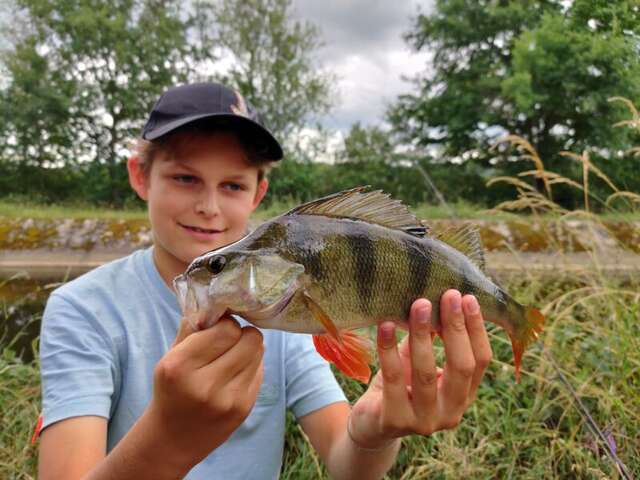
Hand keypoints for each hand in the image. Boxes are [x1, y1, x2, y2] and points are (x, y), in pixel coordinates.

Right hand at [147, 315, 263, 466]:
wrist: (172, 438)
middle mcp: (204, 385)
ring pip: (259, 353)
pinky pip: (260, 371)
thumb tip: (219, 298)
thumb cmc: (172, 387)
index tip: (217, 329)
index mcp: (179, 366)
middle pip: (249, 339)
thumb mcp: (171, 355)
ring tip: (231, 357)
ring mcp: (227, 400)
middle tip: (229, 341)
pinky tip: (234, 375)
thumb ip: (194, 326)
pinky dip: (251, 367)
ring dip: (248, 349)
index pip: (227, 329)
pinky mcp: (243, 409)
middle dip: (241, 334)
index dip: (226, 324)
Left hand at [348, 289, 491, 448]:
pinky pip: (393, 378)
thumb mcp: (418, 362)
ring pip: (426, 372)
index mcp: (464, 396)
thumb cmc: (400, 386)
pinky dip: (389, 349)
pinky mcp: (395, 421)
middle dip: (455, 328)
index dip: (476, 329)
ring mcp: (424, 421)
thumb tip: (436, 298)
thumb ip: (431, 339)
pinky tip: (385, 325)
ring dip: (423, 334)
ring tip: (419, 304)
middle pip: (461, 367)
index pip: (480, 361)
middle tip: (448, 295)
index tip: (467, 297)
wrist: (369, 425)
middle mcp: (451, 413)